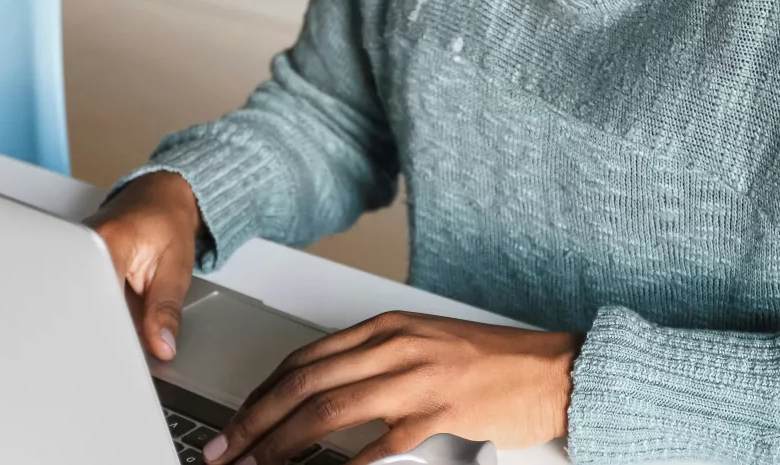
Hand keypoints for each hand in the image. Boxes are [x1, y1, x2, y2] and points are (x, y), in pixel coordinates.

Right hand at [84, 171, 202, 360]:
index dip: (112, 333)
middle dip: (105, 331)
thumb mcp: (177, 268)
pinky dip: (100, 308)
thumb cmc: (168, 222)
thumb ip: (166, 309)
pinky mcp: (74, 260)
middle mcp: (81, 245)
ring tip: (121, 320)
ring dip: (102, 319)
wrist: (161, 197)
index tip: (126, 353)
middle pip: (82, 304)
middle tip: (125, 347)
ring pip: (81, 302)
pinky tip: (113, 310)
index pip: (98, 300)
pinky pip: (83, 293)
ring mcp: (73, 252)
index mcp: (107, 242)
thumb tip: (161, 346)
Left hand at [202, 311, 579, 464]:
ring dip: (281, 443)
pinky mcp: (440, 412)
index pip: (304, 358)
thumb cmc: (494, 364)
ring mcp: (416, 378)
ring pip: (327, 409)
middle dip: (255, 420)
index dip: (261, 392)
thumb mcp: (424, 347)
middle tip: (226, 449)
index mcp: (387, 328)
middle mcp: (394, 346)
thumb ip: (374, 364)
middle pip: (303, 383)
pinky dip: (343, 464)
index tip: (237, 420)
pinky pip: (378, 443)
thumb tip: (320, 393)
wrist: (553, 370)